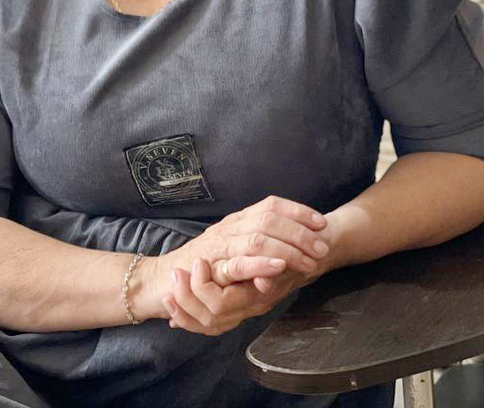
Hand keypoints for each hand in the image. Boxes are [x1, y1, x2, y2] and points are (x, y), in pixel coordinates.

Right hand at [132, 195, 329, 320]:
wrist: (162, 280)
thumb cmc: (200, 267)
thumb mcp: (232, 250)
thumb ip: (256, 247)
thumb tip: (292, 247)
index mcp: (236, 221)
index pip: (270, 204)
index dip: (298, 211)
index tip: (321, 223)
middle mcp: (229, 227)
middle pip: (269, 217)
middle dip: (301, 231)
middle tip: (322, 248)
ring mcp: (219, 245)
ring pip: (259, 236)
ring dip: (289, 248)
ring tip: (310, 261)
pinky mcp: (210, 266)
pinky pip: (239, 261)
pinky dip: (263, 263)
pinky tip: (280, 267)